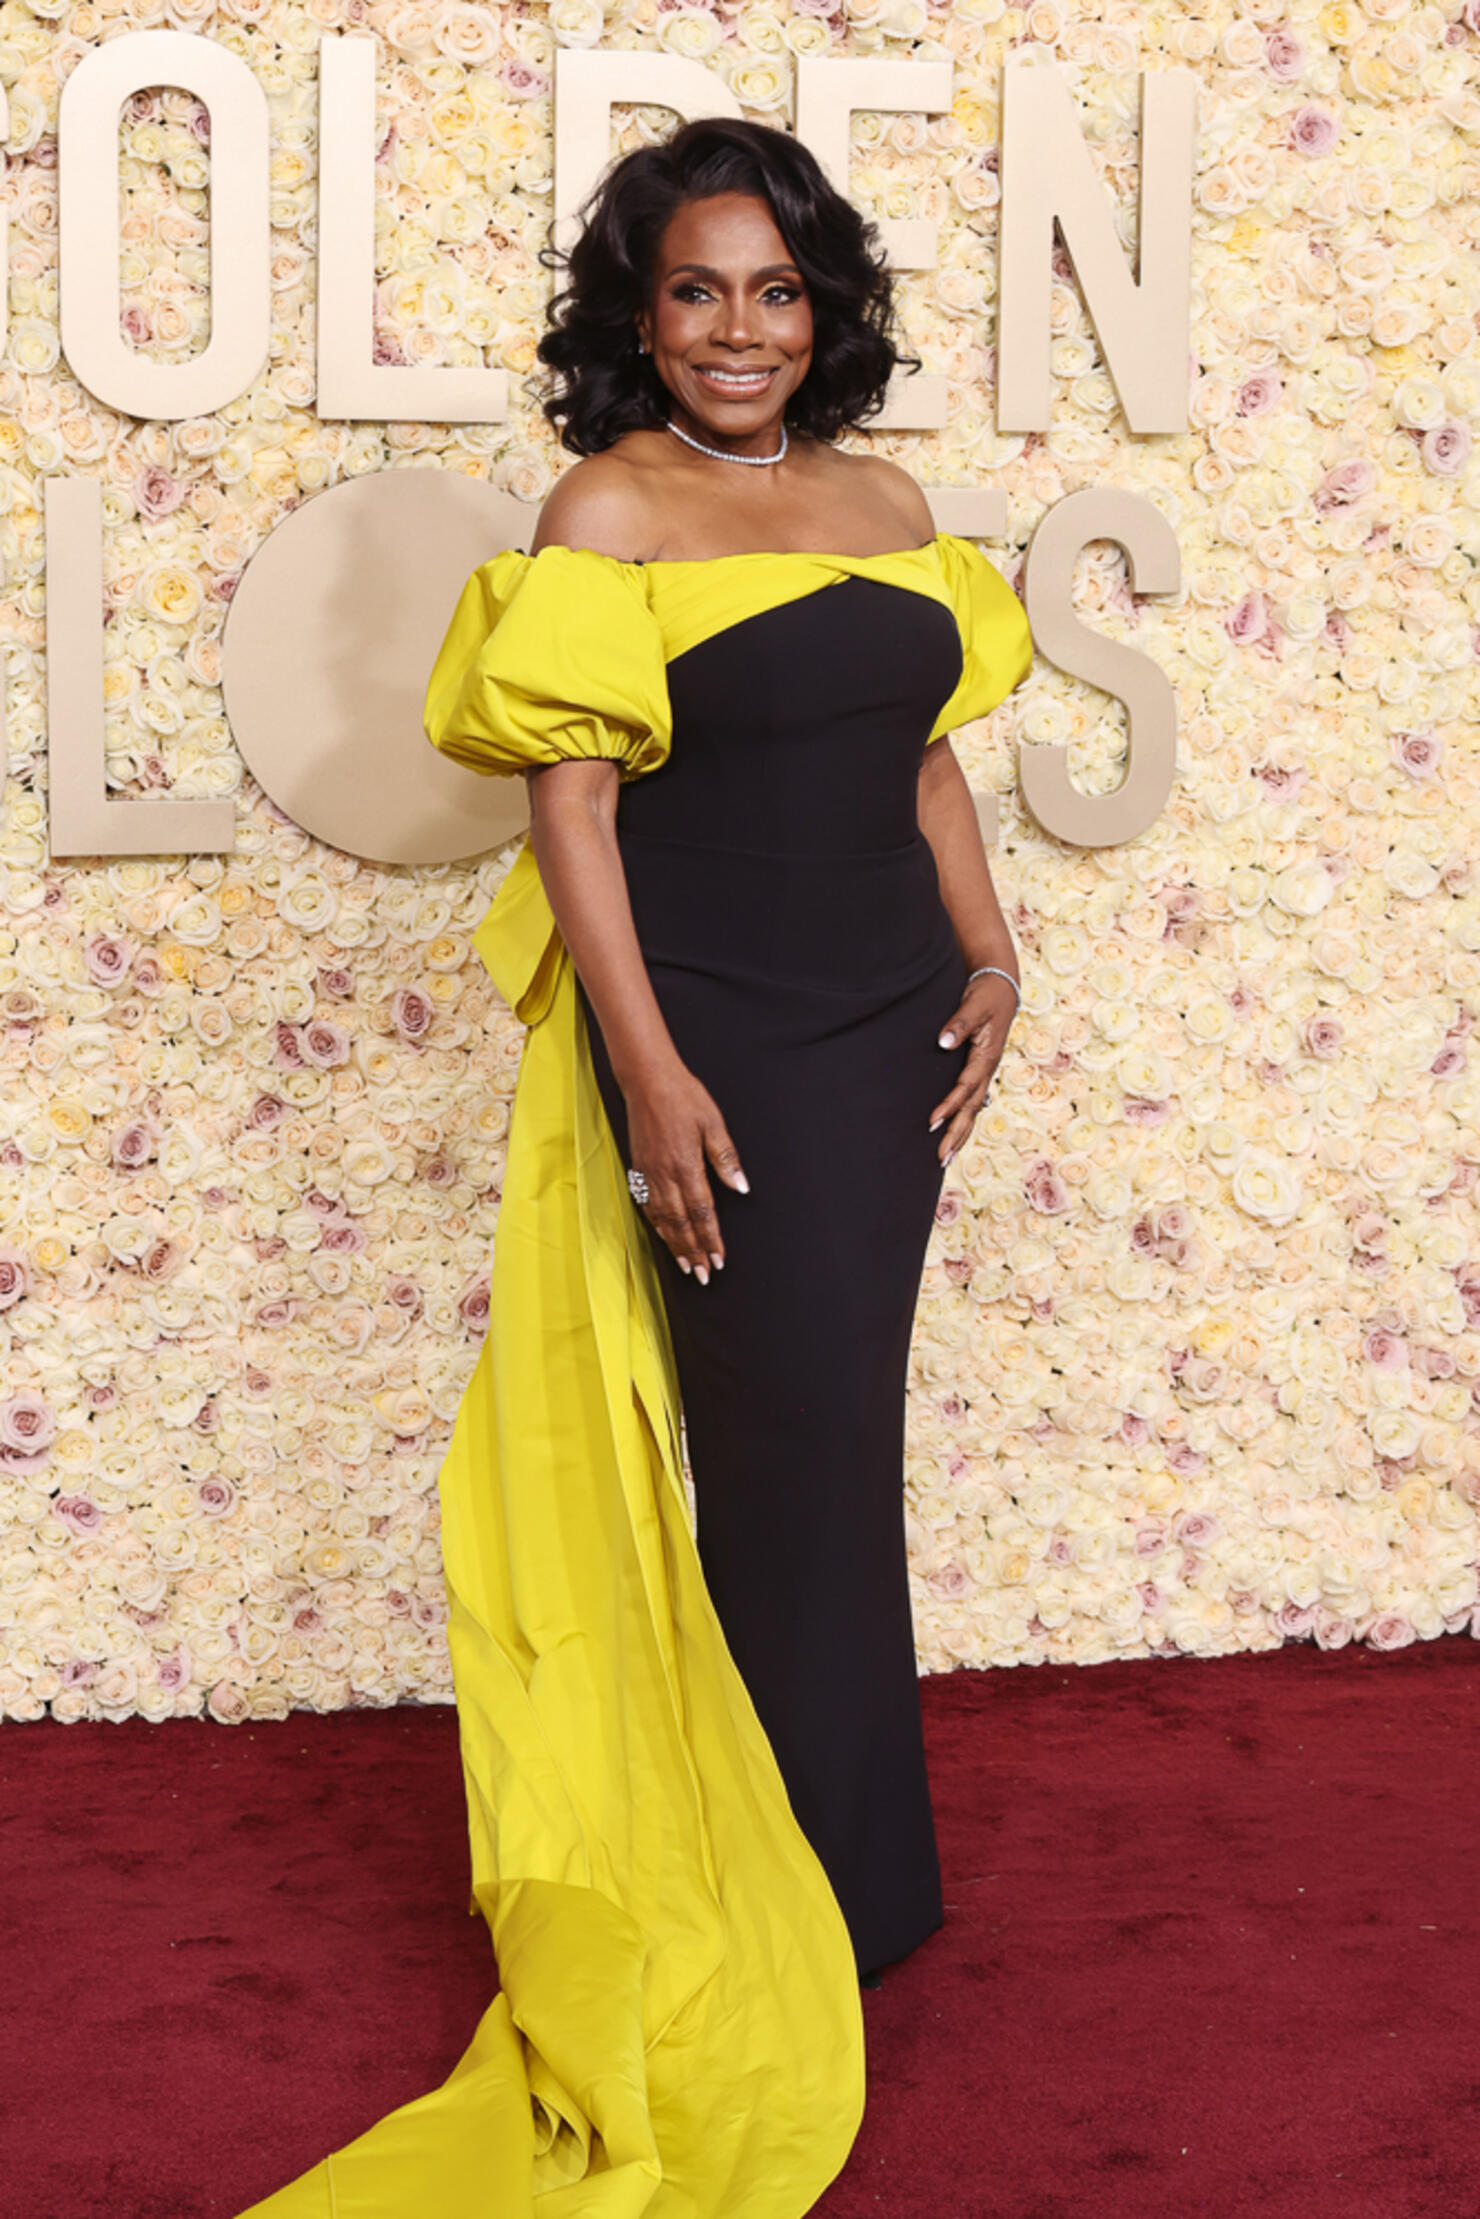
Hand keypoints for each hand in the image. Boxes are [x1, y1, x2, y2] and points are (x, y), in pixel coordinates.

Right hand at [624, 1062, 748, 1284]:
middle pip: (681, 1223)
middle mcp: (665, 1175)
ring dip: (675, 1245)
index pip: (702, 1213)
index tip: (718, 1260)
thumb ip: (726, 1158)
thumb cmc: (684, 1096)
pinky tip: (664, 1236)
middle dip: (693, 1251)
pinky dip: (656, 1225)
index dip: (711, 1239)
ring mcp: (649, 1173)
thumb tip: (741, 1187)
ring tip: (685, 1265)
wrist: (647, 1080)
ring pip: (662, 1219)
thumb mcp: (713, 1122)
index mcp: (687, 1165)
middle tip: (702, 1275)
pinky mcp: (639, 1167)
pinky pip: (647, 1205)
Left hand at [928, 970, 1018, 1165]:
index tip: (932, 1122)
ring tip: (946, 1158)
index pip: (966, 1088)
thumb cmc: (986, 995)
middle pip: (972, 1109)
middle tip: (941, 1158)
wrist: (1001, 987)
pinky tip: (953, 1134)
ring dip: (960, 1134)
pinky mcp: (980, 1071)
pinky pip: (971, 1101)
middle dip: (957, 1134)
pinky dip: (962, 1120)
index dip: (949, 1105)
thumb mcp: (974, 1004)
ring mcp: (985, 1073)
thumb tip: (942, 1041)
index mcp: (987, 1057)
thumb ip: (959, 1022)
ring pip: (973, 1110)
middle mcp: (987, 1070)